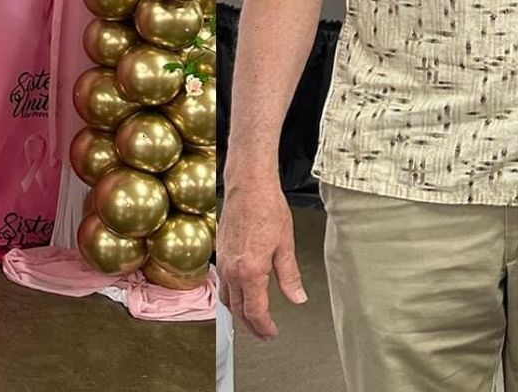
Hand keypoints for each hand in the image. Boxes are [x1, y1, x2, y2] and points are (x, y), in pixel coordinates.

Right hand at [217, 180, 306, 338]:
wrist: (249, 184)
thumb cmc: (267, 207)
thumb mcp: (285, 245)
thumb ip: (290, 276)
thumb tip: (297, 298)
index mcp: (250, 271)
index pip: (255, 312)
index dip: (264, 327)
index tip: (271, 333)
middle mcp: (232, 269)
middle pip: (238, 310)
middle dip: (251, 325)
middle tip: (263, 332)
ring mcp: (223, 260)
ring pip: (226, 298)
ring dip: (238, 312)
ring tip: (251, 317)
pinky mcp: (220, 250)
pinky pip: (222, 282)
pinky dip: (230, 294)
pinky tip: (239, 291)